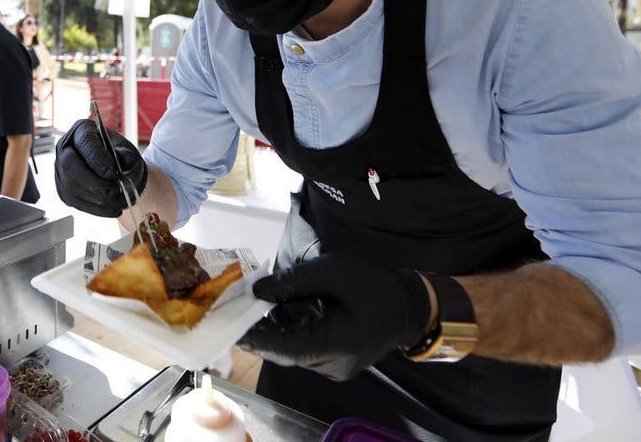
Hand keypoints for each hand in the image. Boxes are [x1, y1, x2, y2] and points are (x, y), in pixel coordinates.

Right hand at [54, 119, 146, 217]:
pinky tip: (112, 209)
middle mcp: (65, 148)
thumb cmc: (121, 158)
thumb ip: (127, 156)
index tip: (114, 173)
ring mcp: (61, 170)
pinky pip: (75, 202)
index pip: (84, 143)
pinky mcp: (63, 189)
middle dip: (94, 182)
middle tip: (115, 191)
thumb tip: (122, 162)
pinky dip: (95, 209)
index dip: (98, 160)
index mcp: (82, 130)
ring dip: (97, 199)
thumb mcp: (128, 152)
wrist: (118, 173)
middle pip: (69, 165)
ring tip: (118, 201)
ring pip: (71, 187)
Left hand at [237, 253, 430, 380]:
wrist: (411, 304)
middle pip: (286, 352)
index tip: (229, 327)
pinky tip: (277, 312)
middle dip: (259, 331)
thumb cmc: (374, 284)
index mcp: (335, 345)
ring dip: (273, 330)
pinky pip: (305, 350)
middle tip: (234, 310)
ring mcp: (335, 368)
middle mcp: (333, 365)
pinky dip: (289, 332)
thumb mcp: (333, 271)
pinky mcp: (336, 363)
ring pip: (293, 352)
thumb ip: (293, 282)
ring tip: (252, 307)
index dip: (255, 338)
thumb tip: (256, 291)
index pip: (285, 348)